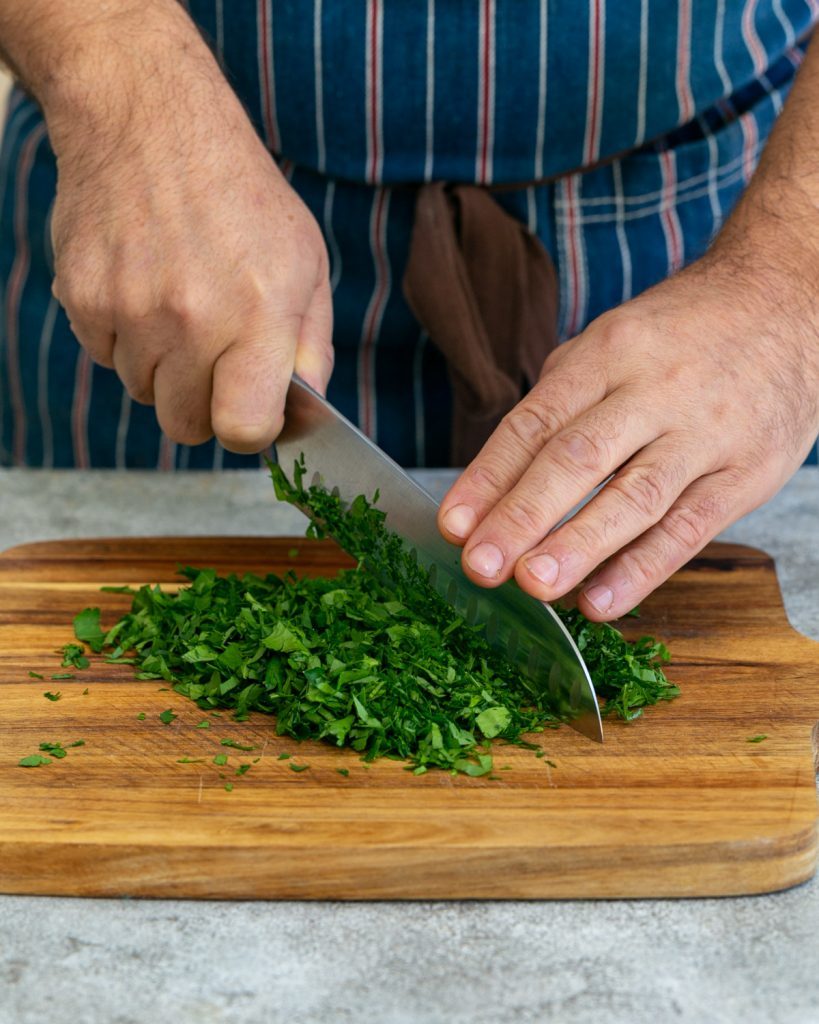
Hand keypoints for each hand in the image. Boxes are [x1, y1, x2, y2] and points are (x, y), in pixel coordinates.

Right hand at [46, 8, 331, 452]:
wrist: (151, 122)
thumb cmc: (242, 198)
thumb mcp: (306, 266)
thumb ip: (310, 350)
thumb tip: (303, 417)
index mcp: (258, 314)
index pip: (243, 429)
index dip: (249, 431)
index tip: (251, 411)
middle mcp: (191, 319)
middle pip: (185, 426)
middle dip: (204, 404)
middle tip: (215, 355)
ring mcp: (130, 310)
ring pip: (144, 392)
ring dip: (164, 367)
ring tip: (180, 304)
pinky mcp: (83, 298)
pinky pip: (105, 357)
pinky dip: (125, 337)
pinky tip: (144, 286)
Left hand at [437, 250, 818, 620]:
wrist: (789, 305)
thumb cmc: (682, 334)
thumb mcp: (613, 341)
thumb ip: (560, 401)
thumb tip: (497, 480)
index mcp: (609, 353)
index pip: (537, 421)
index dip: (489, 476)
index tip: (453, 526)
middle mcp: (653, 391)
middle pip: (578, 458)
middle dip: (523, 515)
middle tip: (480, 565)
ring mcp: (703, 434)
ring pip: (634, 496)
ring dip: (579, 545)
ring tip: (533, 586)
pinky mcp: (744, 474)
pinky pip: (689, 529)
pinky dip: (642, 569)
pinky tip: (600, 602)